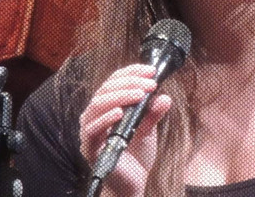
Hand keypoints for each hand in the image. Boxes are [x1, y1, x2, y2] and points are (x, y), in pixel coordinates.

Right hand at [79, 64, 172, 196]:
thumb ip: (153, 114)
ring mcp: (90, 130)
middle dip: (130, 82)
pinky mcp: (89, 147)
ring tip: (139, 94)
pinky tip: (120, 112)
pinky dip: (106, 118)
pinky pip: (92, 129)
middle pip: (106, 89)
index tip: (151, 71)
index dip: (131, 72)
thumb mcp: (148, 130)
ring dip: (120, 96)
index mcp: (107, 107)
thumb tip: (165, 97)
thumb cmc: (135, 155)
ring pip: (98, 104)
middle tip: (150, 84)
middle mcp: (95, 115)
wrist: (132, 184)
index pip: (114, 81)